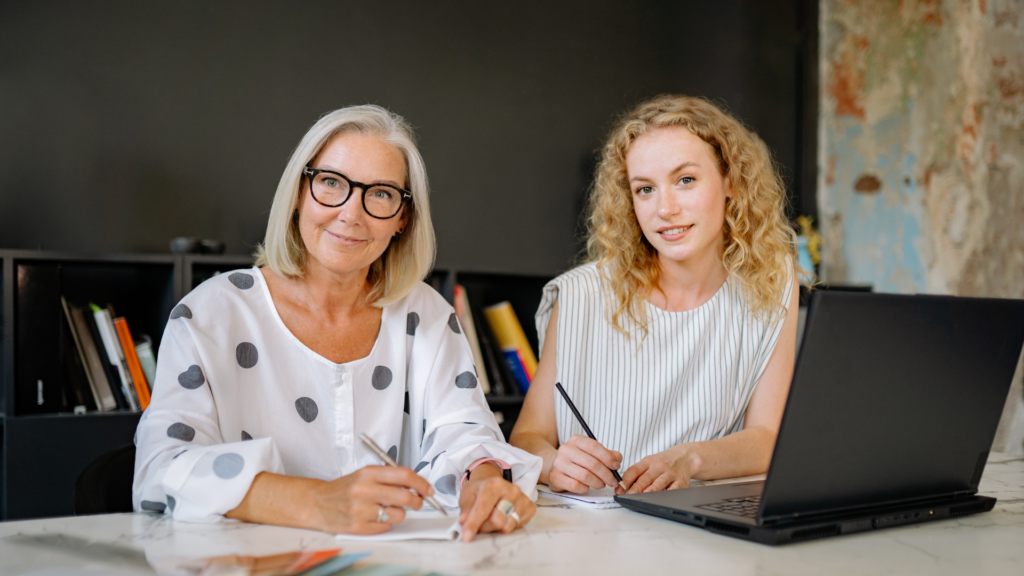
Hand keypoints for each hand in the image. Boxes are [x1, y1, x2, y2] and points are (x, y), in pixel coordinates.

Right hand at [306, 465, 434, 533]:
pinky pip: (386, 526)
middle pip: (405, 496)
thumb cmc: (345, 488)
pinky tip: (375, 517)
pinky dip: (386, 523)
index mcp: (368, 473)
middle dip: (417, 501)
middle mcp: (364, 490)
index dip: (421, 483)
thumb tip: (416, 485)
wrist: (319, 503)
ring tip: (388, 509)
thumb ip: (389, 477)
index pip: (404, 475)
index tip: (428, 490)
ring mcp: (360, 510)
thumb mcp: (365, 474)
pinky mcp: (358, 526)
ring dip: (400, 513)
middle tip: (418, 502)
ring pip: (398, 514)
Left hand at [458, 473, 534, 541]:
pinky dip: (507, 527)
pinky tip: (503, 519)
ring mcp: (523, 499)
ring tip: (490, 521)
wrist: (494, 485)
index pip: (483, 508)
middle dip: (484, 528)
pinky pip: (517, 527)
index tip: (466, 537)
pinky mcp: (530, 508)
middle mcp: (512, 490)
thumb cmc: (480, 491)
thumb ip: (466, 510)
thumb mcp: (467, 496)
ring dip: (495, 529)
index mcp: (494, 484)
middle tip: (478, 526)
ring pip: (507, 526)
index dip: (473, 524)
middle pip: (497, 520)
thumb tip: (464, 522)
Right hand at [546, 435, 622, 494]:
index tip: (616, 466)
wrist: (554, 466)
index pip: (594, 446)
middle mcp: (566, 449)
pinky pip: (576, 485)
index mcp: (576, 440)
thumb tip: (617, 460)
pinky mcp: (555, 477)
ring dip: (598, 483)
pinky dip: (586, 488)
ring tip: (601, 484)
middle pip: (592, 463)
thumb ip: (607, 454)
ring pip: (585, 476)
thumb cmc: (577, 460)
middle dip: (607, 475)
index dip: (608, 457)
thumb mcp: (591, 452)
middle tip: (613, 481)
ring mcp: (559, 463)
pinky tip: (587, 487)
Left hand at [621, 445, 694, 493]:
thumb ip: (636, 473)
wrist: (684, 457)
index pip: (634, 470)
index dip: (626, 480)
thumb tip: (621, 487)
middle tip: (631, 493)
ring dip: (652, 488)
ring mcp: (670, 473)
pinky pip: (675, 488)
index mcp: (648, 462)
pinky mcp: (681, 481)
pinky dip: (669, 493)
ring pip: (660, 482)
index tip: (619, 488)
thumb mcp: (648, 462)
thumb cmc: (663, 462)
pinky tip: (664, 498)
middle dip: (638, 486)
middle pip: (647, 477)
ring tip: (645, 494)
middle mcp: (659, 466)